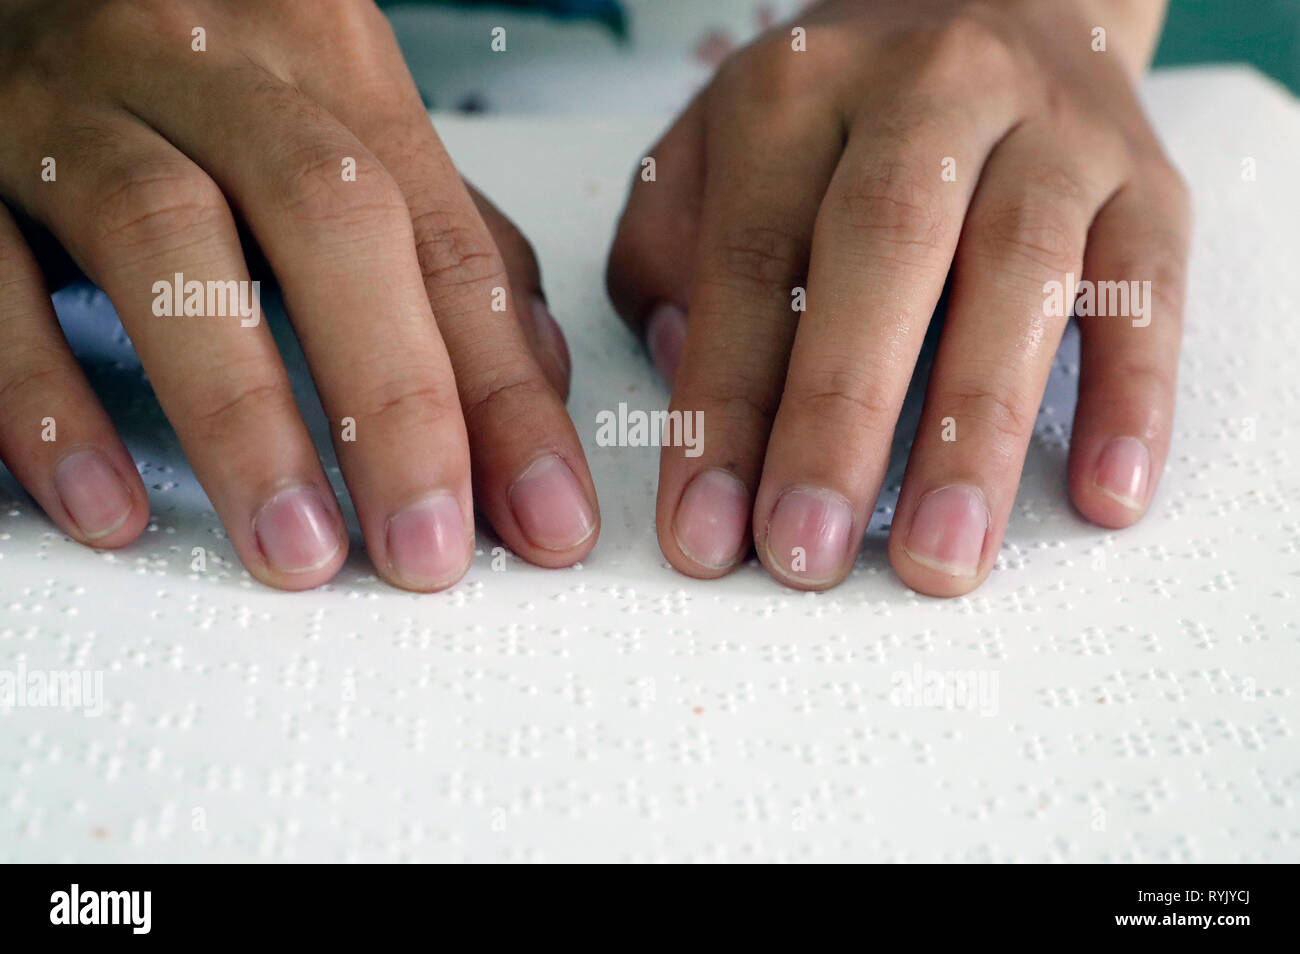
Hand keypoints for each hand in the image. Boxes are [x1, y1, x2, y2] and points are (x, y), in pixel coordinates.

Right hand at [0, 0, 597, 590]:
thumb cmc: (204, 75)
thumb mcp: (342, 133)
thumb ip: (442, 244)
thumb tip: (535, 376)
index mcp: (337, 69)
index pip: (447, 246)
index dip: (506, 396)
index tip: (546, 517)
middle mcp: (216, 66)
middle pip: (330, 221)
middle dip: (394, 403)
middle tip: (425, 548)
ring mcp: (76, 100)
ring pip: (168, 237)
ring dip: (241, 415)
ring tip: (294, 546)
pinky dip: (48, 399)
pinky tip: (107, 502)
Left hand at [607, 0, 1187, 594]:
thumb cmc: (837, 114)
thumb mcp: (717, 148)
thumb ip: (672, 252)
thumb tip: (687, 373)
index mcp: (798, 94)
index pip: (748, 260)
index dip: (722, 407)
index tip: (705, 531)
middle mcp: (928, 94)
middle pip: (885, 252)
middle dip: (842, 419)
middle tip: (809, 552)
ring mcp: (1049, 132)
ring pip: (1022, 273)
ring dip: (978, 430)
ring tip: (941, 556)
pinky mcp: (1143, 180)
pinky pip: (1148, 288)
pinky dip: (1131, 395)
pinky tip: (1101, 494)